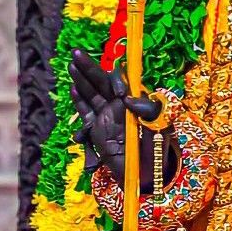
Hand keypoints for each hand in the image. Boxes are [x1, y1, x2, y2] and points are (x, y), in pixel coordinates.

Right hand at [69, 48, 166, 185]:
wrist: (145, 177)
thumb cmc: (156, 155)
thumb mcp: (159, 133)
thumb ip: (148, 114)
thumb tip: (129, 98)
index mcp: (136, 104)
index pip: (123, 83)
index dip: (117, 79)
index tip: (116, 85)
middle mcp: (120, 107)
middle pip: (103, 83)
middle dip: (90, 68)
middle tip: (76, 53)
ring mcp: (108, 117)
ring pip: (93, 94)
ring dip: (82, 80)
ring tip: (71, 64)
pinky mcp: (97, 130)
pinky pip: (87, 112)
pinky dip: (80, 101)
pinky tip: (73, 88)